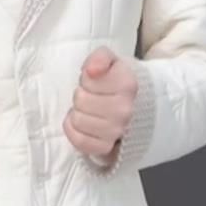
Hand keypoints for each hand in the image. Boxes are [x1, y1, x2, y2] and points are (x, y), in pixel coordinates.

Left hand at [63, 46, 136, 162]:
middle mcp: (124, 110)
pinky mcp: (105, 147)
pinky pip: (78, 140)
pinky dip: (73, 131)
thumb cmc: (115, 81)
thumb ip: (100, 57)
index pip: (87, 80)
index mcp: (127, 85)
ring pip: (78, 120)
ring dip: (77, 113)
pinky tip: (80, 123)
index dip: (85, 79)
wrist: (132, 106)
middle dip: (80, 96)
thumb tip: (91, 70)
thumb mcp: (110, 60)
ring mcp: (116, 131)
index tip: (94, 81)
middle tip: (90, 96)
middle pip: (80, 100)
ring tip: (88, 109)